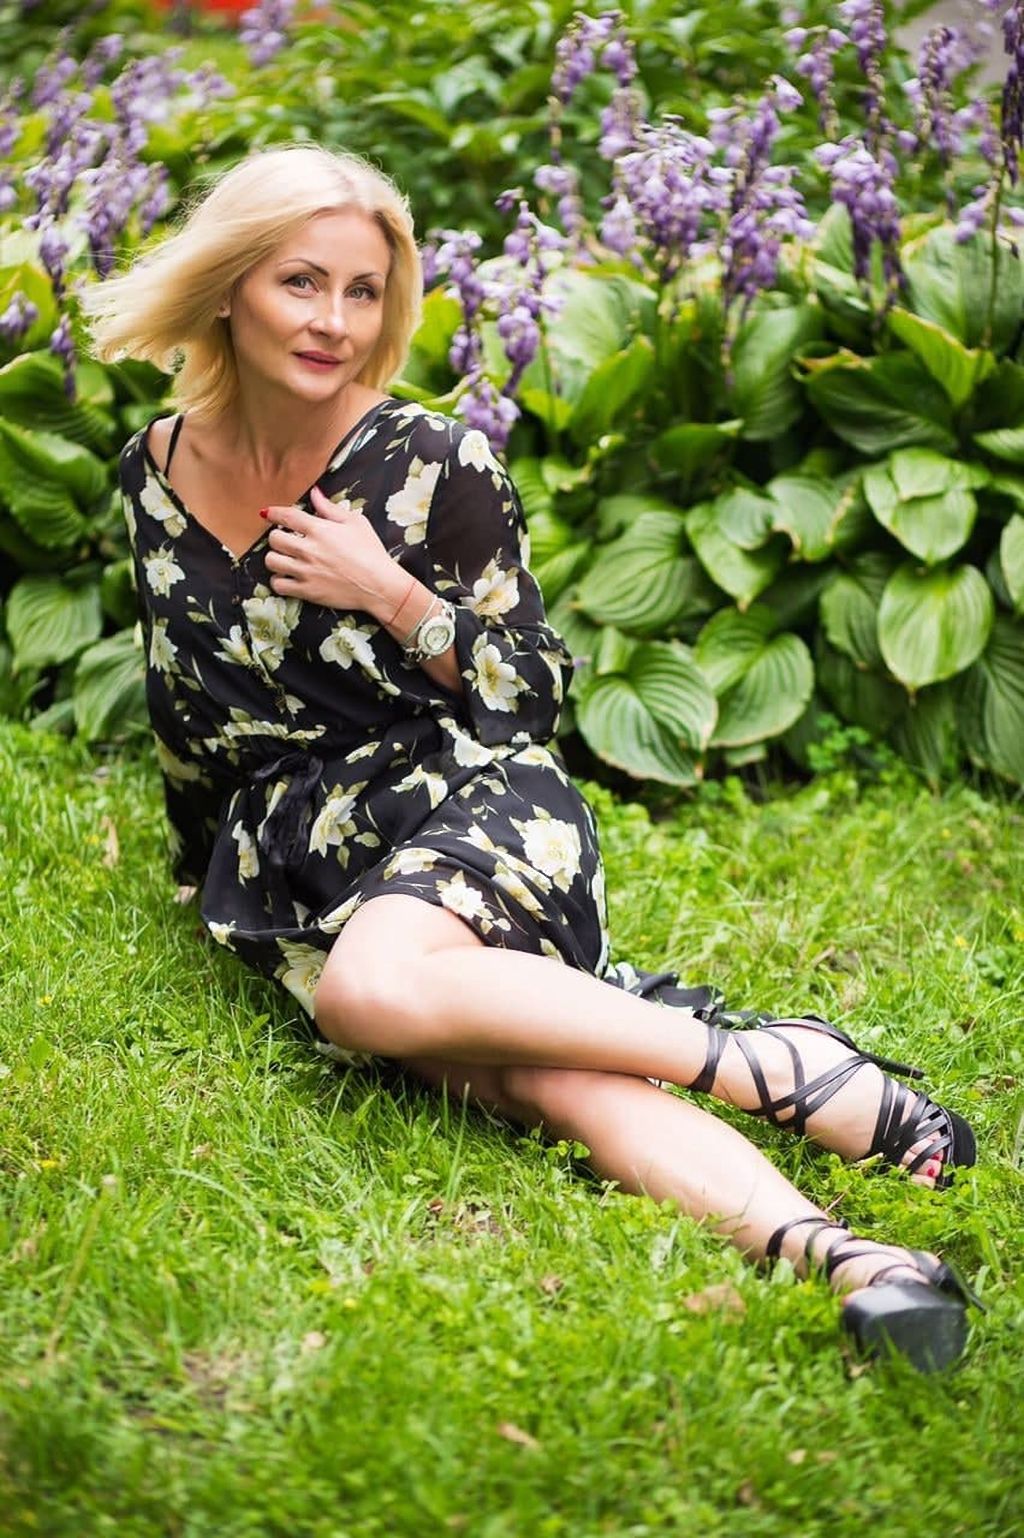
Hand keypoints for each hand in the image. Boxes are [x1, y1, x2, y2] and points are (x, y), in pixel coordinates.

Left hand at [263, 486, 406, 615]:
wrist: (379, 585)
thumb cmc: (371, 552)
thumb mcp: (355, 523)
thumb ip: (330, 508)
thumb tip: (314, 493)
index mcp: (319, 529)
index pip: (286, 516)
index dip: (274, 513)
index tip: (268, 514)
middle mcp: (308, 549)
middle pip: (274, 539)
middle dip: (278, 537)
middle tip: (287, 541)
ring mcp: (305, 571)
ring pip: (271, 561)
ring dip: (276, 558)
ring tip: (286, 559)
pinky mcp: (306, 591)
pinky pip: (277, 584)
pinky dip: (279, 580)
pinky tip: (288, 577)